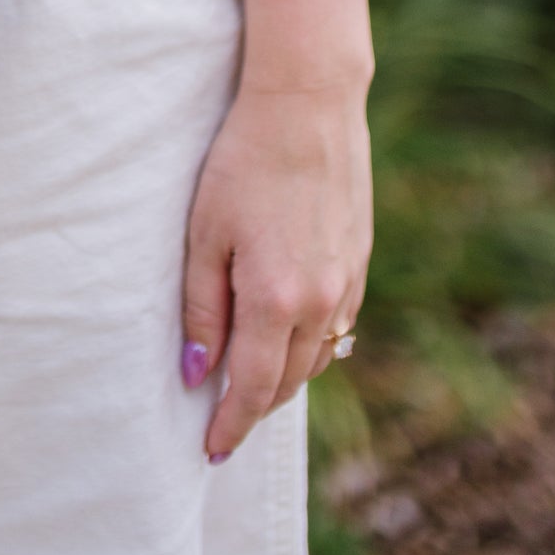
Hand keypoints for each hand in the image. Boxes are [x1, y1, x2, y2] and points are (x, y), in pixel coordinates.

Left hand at [182, 82, 370, 462]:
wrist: (308, 104)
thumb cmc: (243, 161)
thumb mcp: (205, 233)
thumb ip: (202, 308)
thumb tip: (195, 371)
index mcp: (276, 299)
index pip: (253, 388)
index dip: (231, 424)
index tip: (211, 450)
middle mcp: (321, 302)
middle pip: (289, 382)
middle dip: (256, 407)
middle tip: (225, 422)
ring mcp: (347, 283)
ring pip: (318, 357)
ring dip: (286, 377)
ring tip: (253, 385)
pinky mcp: (359, 261)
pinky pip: (338, 326)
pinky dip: (311, 343)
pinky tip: (288, 336)